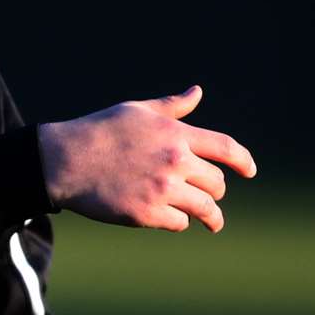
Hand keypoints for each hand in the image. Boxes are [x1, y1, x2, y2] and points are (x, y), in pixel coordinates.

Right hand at [38, 84, 256, 231]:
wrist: (65, 160)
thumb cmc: (100, 131)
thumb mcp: (138, 111)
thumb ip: (172, 106)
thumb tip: (197, 91)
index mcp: (176, 134)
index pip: (226, 148)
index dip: (244, 161)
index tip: (249, 171)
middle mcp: (174, 161)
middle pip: (217, 183)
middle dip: (215, 189)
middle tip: (209, 195)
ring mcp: (162, 189)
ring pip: (205, 208)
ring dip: (209, 216)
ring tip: (211, 222)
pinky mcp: (147, 213)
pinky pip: (180, 222)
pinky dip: (179, 221)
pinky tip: (171, 218)